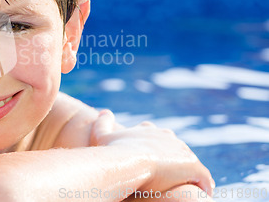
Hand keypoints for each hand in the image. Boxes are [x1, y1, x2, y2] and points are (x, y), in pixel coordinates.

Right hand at [91, 111, 214, 195]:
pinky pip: (203, 178)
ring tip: (184, 187)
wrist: (130, 161)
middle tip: (167, 174)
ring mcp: (182, 151)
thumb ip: (103, 122)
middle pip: (174, 147)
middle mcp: (168, 136)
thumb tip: (104, 111)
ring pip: (189, 162)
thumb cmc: (114, 150)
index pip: (155, 134)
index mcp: (150, 130)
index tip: (150, 157)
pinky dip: (203, 186)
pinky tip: (201, 194)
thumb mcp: (102, 134)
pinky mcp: (195, 166)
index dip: (153, 145)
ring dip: (187, 173)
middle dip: (172, 158)